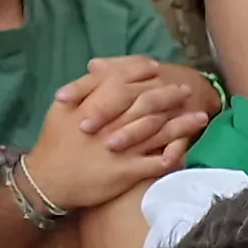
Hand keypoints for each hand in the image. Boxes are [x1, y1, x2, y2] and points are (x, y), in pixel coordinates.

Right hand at [28, 56, 211, 212]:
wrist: (47, 180)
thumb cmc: (55, 143)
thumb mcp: (62, 109)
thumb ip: (84, 88)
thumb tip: (100, 67)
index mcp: (92, 105)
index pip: (122, 81)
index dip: (143, 73)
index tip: (158, 69)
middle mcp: (109, 123)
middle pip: (145, 103)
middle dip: (169, 95)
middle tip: (187, 90)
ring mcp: (119, 148)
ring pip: (157, 131)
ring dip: (181, 124)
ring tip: (200, 117)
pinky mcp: (125, 171)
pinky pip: (155, 163)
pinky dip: (173, 156)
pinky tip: (188, 152)